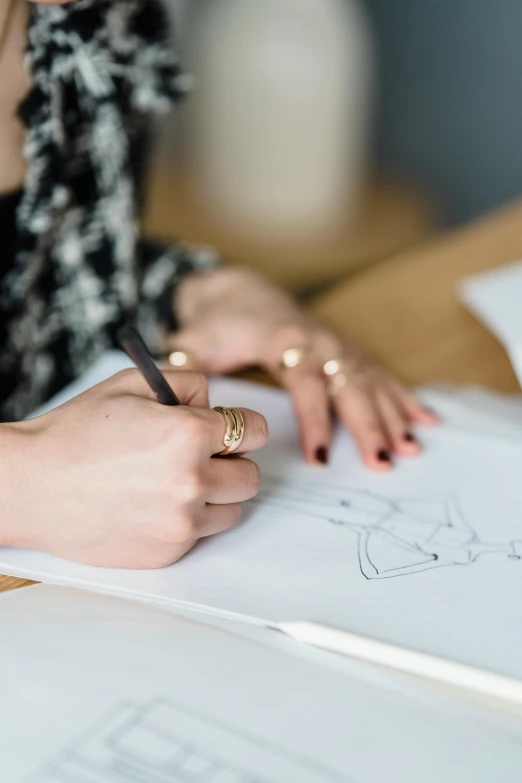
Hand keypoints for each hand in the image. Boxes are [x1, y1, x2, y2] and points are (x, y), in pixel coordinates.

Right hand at [1, 369, 266, 567]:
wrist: (32, 486)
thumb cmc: (75, 432)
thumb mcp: (131, 383)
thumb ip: (186, 383)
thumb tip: (215, 403)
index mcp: (188, 433)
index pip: (256, 431)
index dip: (242, 426)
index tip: (229, 430)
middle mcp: (192, 480)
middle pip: (251, 476)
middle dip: (232, 462)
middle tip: (203, 456)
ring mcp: (181, 522)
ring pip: (233, 510)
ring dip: (216, 495)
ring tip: (178, 482)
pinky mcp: (168, 551)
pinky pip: (201, 535)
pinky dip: (189, 520)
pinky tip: (155, 504)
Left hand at [168, 268, 435, 470]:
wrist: (241, 292)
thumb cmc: (218, 322)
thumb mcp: (196, 341)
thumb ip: (189, 369)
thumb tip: (180, 402)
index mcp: (283, 338)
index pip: (305, 381)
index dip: (313, 419)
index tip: (317, 456)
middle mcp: (319, 340)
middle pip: (349, 383)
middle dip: (368, 423)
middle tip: (382, 461)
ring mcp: (337, 345)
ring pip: (371, 380)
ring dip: (393, 415)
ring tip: (411, 448)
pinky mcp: (346, 351)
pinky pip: (380, 374)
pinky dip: (403, 397)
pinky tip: (425, 418)